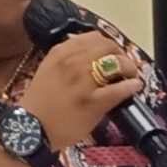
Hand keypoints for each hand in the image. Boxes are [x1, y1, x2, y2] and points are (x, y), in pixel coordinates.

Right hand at [17, 30, 146, 149]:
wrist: (31, 129)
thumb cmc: (41, 102)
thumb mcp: (49, 70)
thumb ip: (67, 60)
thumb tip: (92, 56)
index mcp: (60, 52)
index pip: (93, 37)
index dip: (107, 45)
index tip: (111, 55)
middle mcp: (72, 62)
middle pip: (108, 47)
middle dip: (120, 55)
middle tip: (123, 67)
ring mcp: (83, 81)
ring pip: (117, 63)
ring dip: (129, 68)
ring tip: (130, 77)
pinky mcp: (93, 101)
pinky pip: (120, 88)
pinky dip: (131, 86)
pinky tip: (134, 87)